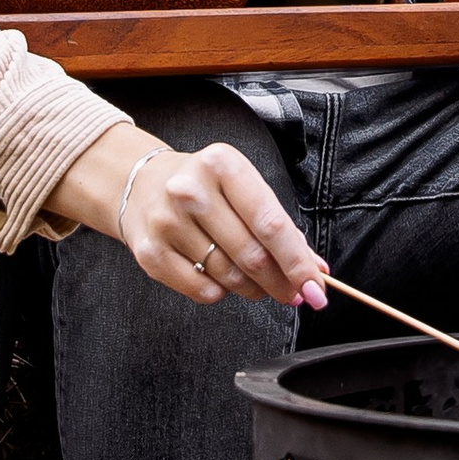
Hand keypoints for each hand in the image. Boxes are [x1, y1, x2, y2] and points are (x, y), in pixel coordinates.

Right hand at [113, 137, 323, 311]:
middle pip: (251, 254)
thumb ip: (280, 227)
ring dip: (254, 289)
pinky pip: (202, 290)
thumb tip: (315, 271)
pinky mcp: (150, 252)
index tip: (316, 287)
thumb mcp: (243, 188)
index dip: (297, 261)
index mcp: (223, 165)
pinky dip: (222, 292)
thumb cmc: (206, 187)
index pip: (270, 223)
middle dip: (281, 282)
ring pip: (228, 276)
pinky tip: (223, 280)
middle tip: (295, 294)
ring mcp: (167, 222)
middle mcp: (191, 190)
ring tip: (260, 285)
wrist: (142, 184)